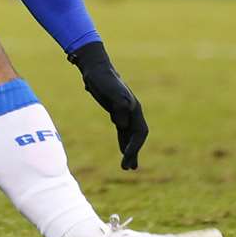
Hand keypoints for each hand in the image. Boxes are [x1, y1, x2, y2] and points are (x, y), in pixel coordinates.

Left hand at [68, 41, 147, 169]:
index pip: (139, 132)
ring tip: (128, 166)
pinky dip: (124, 141)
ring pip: (130, 135)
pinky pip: (123, 130)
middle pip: (137, 137)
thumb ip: (119, 106)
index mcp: (133, 108)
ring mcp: (124, 111)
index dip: (135, 146)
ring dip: (130, 150)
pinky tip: (123, 150)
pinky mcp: (116, 111)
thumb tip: (121, 124)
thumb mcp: (110, 91)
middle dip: (134, 152)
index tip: (126, 157)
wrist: (95, 68)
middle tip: (128, 168)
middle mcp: (132, 111)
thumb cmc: (102, 78)